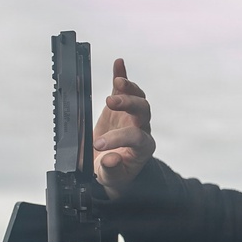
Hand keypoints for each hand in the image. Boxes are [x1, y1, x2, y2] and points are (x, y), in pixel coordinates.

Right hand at [93, 58, 155, 198]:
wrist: (113, 167)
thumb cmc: (115, 174)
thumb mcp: (113, 178)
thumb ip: (112, 170)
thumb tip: (110, 159)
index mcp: (143, 148)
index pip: (135, 137)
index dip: (118, 138)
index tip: (98, 144)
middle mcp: (142, 128)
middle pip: (143, 111)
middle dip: (129, 104)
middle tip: (110, 103)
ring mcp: (133, 116)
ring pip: (138, 98)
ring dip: (129, 88)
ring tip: (117, 82)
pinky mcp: (122, 107)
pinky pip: (125, 89)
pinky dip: (122, 76)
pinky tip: (119, 63)